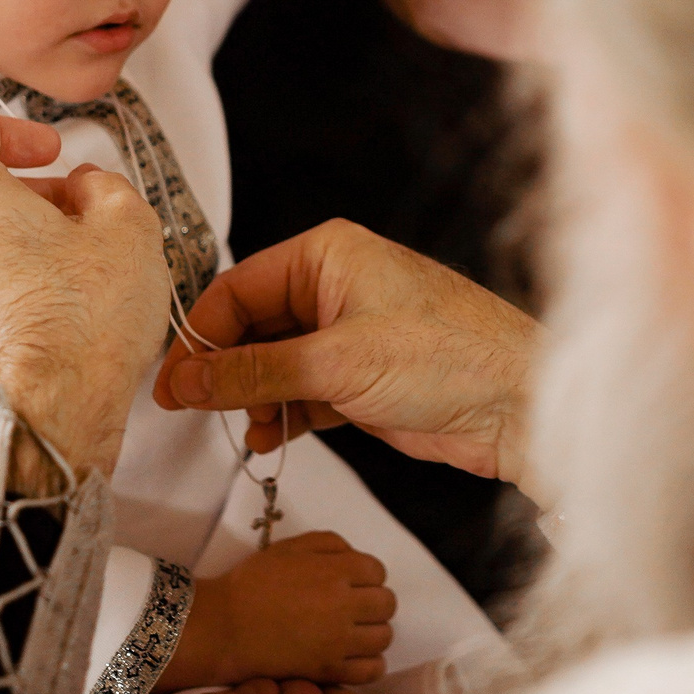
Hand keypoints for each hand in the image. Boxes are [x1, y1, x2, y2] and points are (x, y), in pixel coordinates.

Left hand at [0, 113, 171, 483]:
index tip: (44, 153)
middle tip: (73, 215)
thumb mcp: (128, 227)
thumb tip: (85, 188)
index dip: (0, 130)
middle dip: (16, 195)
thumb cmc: (85, 322)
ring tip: (66, 269)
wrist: (52, 418)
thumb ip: (104, 186)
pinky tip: (46, 311)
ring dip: (5, 243)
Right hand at [153, 220, 536, 485]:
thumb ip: (253, 371)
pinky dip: (282, 416)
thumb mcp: (336, 362)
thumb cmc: (453, 356)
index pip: (237, 289)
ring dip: (253, 399)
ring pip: (273, 365)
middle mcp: (336, 288)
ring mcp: (349, 336)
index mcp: (327, 256)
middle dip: (223, 372)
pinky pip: (301, 393)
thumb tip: (190, 379)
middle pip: (250, 328)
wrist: (521, 406)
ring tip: (249, 428)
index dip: (198, 336)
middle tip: (191, 409)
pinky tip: (272, 437)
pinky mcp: (362, 379)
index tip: (172, 380)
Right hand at [158, 532, 396, 691]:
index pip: (378, 571)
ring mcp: (340, 642)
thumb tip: (356, 556)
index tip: (350, 583)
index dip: (366, 576)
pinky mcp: (331, 671)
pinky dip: (370, 663)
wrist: (223, 628)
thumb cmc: (252, 583)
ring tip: (351, 632)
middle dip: (373, 603)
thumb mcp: (289, 547)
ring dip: (372, 632)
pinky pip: (373, 670)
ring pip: (384, 637)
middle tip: (352, 608)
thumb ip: (329, 543)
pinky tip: (352, 656)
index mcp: (336, 571)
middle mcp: (344, 605)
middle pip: (387, 604)